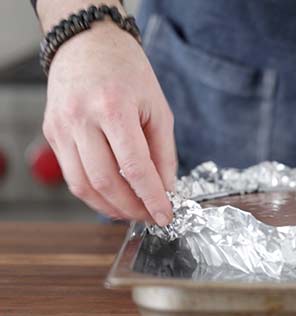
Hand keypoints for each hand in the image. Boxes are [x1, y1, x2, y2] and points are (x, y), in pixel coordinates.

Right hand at [42, 21, 175, 224]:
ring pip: (83, 186)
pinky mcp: (52, 133)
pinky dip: (93, 194)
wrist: (88, 44)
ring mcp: (61, 127)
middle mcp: (81, 119)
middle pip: (106, 182)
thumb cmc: (128, 72)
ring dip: (110, 207)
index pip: (135, 167)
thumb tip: (166, 189)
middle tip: (151, 215)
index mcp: (114, 108)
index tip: (165, 216)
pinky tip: (113, 197)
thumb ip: (163, 152)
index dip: (151, 198)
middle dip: (132, 208)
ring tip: (133, 211)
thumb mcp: (158, 108)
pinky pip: (72, 175)